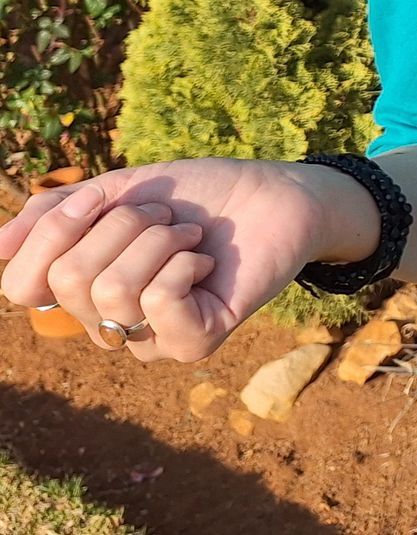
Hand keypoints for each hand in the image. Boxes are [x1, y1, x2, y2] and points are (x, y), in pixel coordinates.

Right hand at [0, 157, 340, 361]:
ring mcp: (150, 339)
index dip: (53, 231)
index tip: (96, 198)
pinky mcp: (193, 344)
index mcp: (82, 290)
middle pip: (69, 280)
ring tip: (190, 236)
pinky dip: (184, 266)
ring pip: (113, 290)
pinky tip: (207, 263)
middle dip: (123, 226)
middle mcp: (107, 323)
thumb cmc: (197, 193)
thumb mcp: (116, 190)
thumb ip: (54, 217)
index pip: (23, 286)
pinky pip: (158, 305)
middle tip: (166, 216)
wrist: (274, 192)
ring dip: (159, 241)